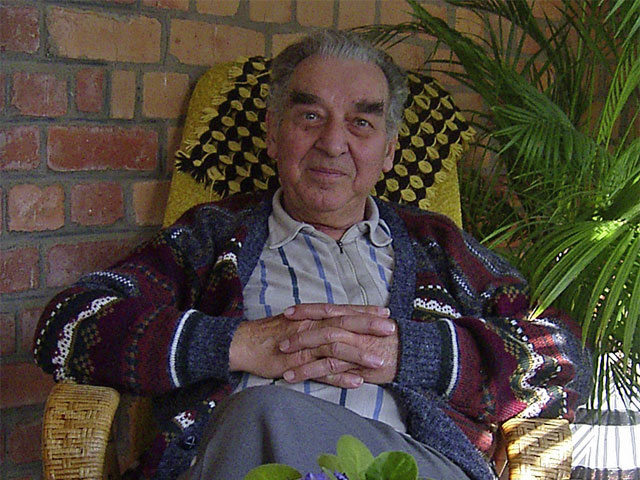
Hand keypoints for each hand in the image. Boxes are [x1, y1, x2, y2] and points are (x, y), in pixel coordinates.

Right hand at [229, 304, 395, 386]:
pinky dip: (340, 378)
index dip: (365, 312)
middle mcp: (311, 328)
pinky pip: (322, 372)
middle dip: (369, 327)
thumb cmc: (273, 332)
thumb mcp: (298, 321)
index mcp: (313, 317)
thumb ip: (318, 321)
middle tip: (390, 330)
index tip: (385, 313)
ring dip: (359, 355)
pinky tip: (357, 382)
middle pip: (344, 325)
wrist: (245, 343)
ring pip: (336, 349)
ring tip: (380, 362)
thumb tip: (339, 321)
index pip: (343, 311)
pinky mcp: (297, 365)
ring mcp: (305, 347)